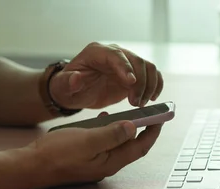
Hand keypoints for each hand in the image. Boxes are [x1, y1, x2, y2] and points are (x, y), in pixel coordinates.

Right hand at [19, 115, 162, 184]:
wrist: (31, 166)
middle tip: (151, 113)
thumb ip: (111, 134)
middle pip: (132, 145)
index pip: (140, 146)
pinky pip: (103, 142)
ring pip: (118, 143)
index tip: (162, 117)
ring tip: (132, 113)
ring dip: (126, 128)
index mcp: (111, 161)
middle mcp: (107, 163)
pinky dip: (108, 129)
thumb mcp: (87, 140)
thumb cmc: (57, 154)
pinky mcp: (86, 157)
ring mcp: (96, 161)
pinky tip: (103, 119)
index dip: (153, 131)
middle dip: (144, 129)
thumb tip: (133, 127)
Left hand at [48, 42, 163, 108]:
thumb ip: (68, 82)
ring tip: (140, 103)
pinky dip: (156, 85)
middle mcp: (114, 53)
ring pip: (148, 67)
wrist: (75, 92)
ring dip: (149, 86)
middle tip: (135, 103)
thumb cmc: (68, 88)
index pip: (115, 55)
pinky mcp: (135, 74)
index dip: (124, 67)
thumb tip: (76, 78)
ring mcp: (126, 63)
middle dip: (140, 83)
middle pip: (136, 61)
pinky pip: (152, 75)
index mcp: (97, 52)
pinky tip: (152, 98)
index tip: (130, 83)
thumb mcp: (63, 87)